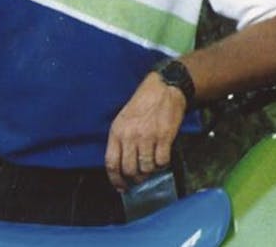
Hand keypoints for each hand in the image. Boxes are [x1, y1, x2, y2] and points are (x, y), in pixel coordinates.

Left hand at [105, 72, 185, 190]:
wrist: (162, 89)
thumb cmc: (142, 105)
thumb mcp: (123, 120)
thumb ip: (121, 142)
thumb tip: (122, 168)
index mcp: (117, 131)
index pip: (111, 163)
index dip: (116, 179)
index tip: (121, 187)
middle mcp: (130, 136)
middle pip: (129, 169)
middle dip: (135, 178)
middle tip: (139, 178)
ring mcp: (148, 137)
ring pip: (146, 168)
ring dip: (149, 171)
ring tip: (151, 165)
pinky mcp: (164, 137)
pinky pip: (161, 161)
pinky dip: (162, 164)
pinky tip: (161, 157)